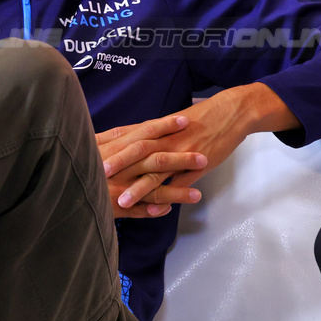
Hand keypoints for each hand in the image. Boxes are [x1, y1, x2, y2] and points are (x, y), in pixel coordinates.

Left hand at [98, 84, 286, 218]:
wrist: (231, 113)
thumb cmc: (202, 117)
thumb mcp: (173, 123)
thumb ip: (151, 133)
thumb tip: (128, 140)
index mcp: (158, 130)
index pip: (128, 138)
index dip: (109, 148)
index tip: (89, 155)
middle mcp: (166, 140)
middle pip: (137, 152)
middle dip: (117, 165)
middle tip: (97, 177)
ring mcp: (182, 152)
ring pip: (156, 170)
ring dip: (138, 187)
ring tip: (122, 201)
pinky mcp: (197, 165)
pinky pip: (181, 183)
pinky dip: (170, 195)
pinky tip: (160, 207)